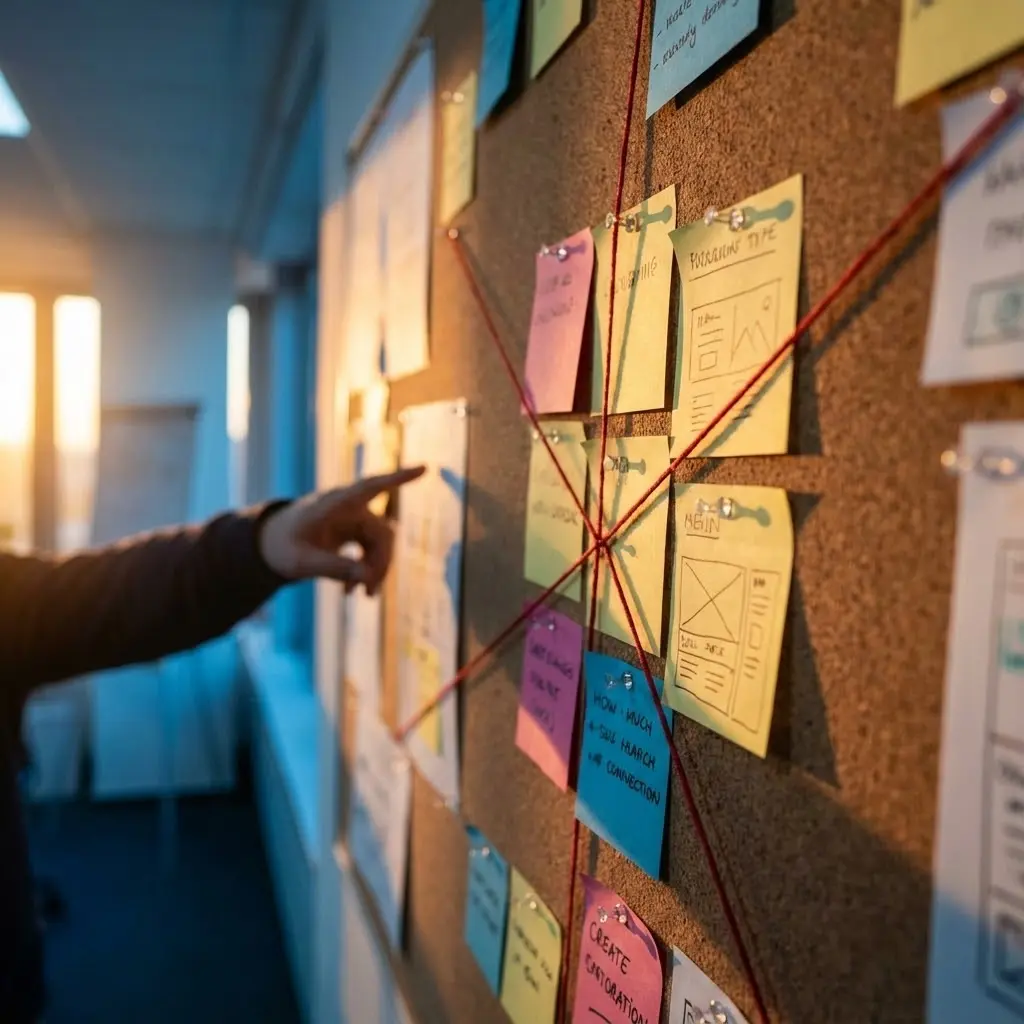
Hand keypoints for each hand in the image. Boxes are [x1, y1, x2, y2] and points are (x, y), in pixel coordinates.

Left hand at [258, 466, 424, 593]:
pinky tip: (353, 590)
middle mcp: (349, 508)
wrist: (271, 544)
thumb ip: (333, 567)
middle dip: (381, 563)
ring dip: (376, 570)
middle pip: (382, 533)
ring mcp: (354, 519)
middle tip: (370, 593)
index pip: (370, 487)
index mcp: (334, 504)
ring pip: (381, 545)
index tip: (423, 468)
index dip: (397, 479)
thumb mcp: (302, 562)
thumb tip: (367, 575)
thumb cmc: (282, 547)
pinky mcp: (355, 532)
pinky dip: (367, 570)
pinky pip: (373, 551)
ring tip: (364, 595)